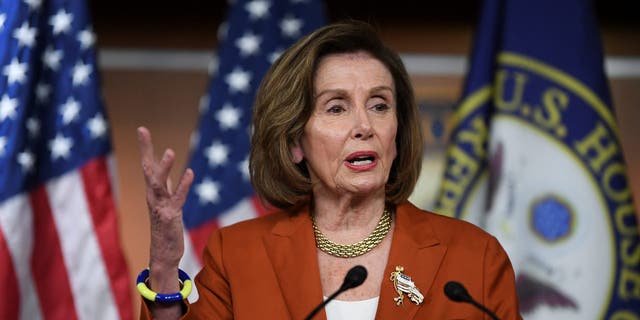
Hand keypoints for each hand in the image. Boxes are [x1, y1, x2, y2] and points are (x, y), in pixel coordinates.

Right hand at [137, 127, 193, 279]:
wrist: (163, 254)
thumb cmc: (166, 228)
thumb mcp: (166, 203)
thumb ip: (167, 188)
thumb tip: (169, 173)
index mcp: (152, 192)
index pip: (147, 165)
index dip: (146, 147)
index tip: (142, 129)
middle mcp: (153, 196)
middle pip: (148, 169)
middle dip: (146, 149)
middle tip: (142, 131)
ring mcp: (160, 206)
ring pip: (159, 183)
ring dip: (164, 167)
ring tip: (170, 151)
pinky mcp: (171, 216)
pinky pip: (177, 198)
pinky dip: (183, 185)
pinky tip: (190, 172)